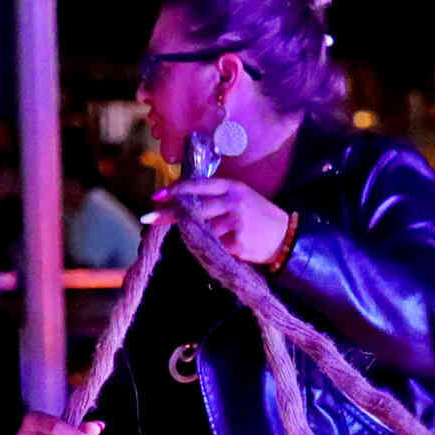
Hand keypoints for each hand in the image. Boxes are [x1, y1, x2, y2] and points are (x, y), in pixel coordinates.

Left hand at [158, 175, 290, 269]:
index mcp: (233, 187)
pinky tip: (218, 248)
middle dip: (169, 214)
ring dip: (193, 235)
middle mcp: (233, 202)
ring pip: (201, 229)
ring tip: (202, 238)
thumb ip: (215, 197)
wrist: (286, 237)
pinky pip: (212, 246)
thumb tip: (182, 202)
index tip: (157, 197)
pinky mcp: (237, 242)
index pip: (199, 186)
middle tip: (149, 218)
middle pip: (193, 208)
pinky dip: (208, 248)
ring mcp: (235, 222)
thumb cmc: (258, 217)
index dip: (176, 191)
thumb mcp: (241, 198)